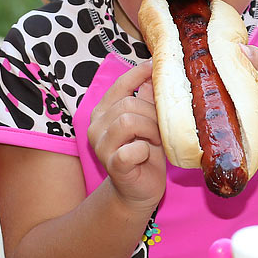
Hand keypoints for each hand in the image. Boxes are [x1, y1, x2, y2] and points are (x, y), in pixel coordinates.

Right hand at [86, 61, 165, 211]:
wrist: (139, 191)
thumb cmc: (144, 154)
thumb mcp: (148, 122)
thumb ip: (147, 99)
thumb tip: (155, 73)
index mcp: (103, 112)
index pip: (119, 85)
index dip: (137, 74)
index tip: (154, 66)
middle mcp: (96, 126)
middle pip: (128, 103)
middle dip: (152, 113)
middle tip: (161, 128)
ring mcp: (101, 147)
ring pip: (127, 121)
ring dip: (150, 129)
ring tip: (156, 140)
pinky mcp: (113, 165)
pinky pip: (130, 150)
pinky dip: (144, 150)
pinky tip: (146, 155)